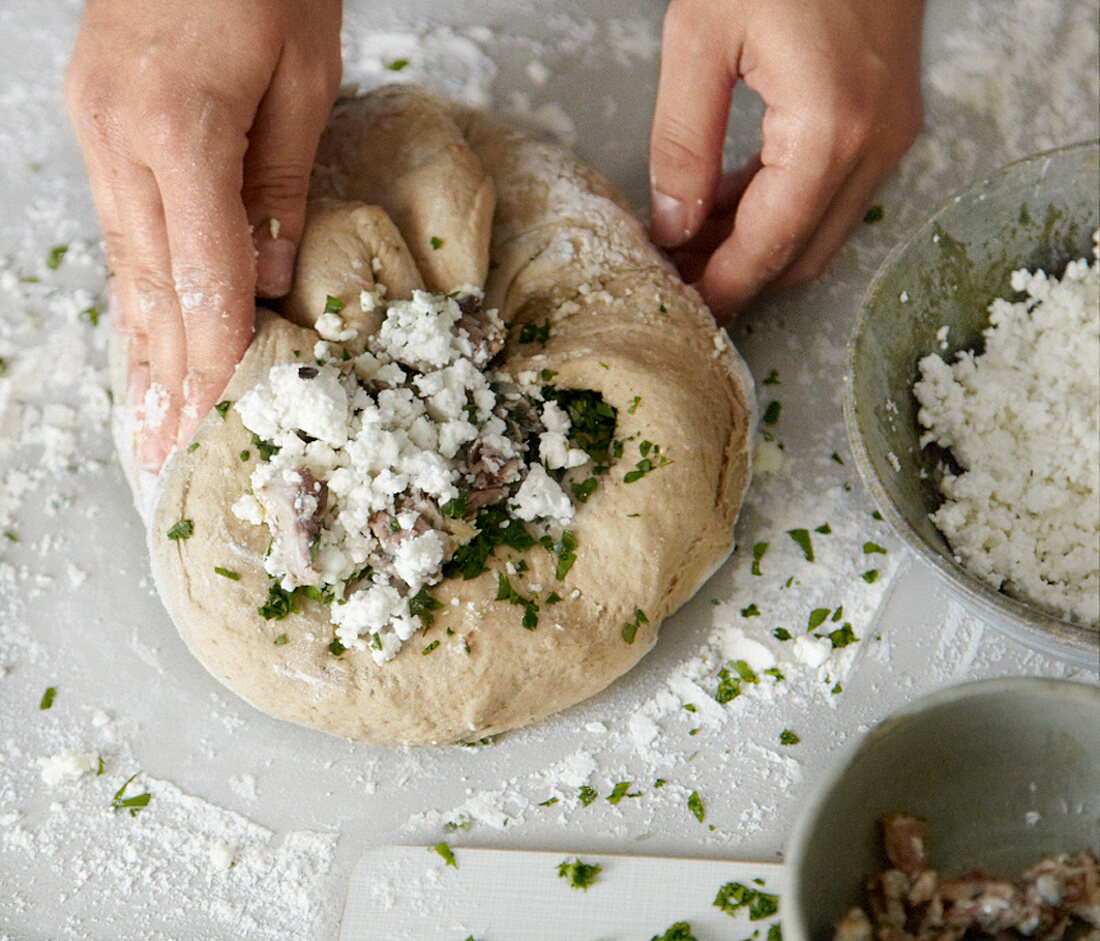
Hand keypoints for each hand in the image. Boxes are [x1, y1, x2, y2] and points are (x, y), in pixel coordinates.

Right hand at [66, 0, 342, 469]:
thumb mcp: (304, 77)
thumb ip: (281, 186)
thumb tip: (267, 282)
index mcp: (180, 132)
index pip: (204, 280)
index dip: (214, 360)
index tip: (217, 423)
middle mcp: (120, 141)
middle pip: (151, 288)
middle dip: (164, 378)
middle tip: (166, 451)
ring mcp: (96, 131)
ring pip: (124, 265)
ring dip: (137, 347)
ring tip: (146, 416)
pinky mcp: (96, 122)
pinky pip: (120, 229)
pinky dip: (131, 292)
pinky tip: (137, 332)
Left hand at [649, 0, 923, 318]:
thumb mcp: (700, 37)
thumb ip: (683, 142)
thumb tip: (672, 224)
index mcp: (828, 130)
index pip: (768, 248)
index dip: (721, 289)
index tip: (678, 307)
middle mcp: (873, 145)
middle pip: (800, 256)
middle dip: (737, 281)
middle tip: (676, 282)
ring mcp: (891, 137)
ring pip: (820, 234)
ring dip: (757, 251)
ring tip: (690, 247)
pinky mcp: (889, 122)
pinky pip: (832, 196)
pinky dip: (781, 214)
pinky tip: (727, 207)